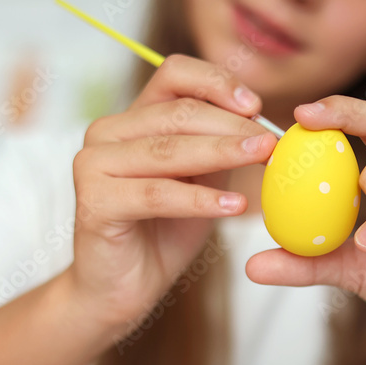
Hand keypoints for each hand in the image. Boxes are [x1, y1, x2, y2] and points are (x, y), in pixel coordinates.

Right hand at [69, 55, 277, 333]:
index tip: (256, 106)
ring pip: (168, 150)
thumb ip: (220, 147)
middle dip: (232, 126)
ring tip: (264, 162)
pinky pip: (158, 194)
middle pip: (177, 112)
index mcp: (131, 119)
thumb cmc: (162, 234)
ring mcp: (93, 164)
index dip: (217, 83)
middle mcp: (105, 132)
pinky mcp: (93, 201)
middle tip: (272, 143)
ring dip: (222, 153)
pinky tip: (235, 205)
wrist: (122, 289)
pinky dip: (200, 199)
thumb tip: (262, 120)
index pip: (174, 74)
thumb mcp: (201, 181)